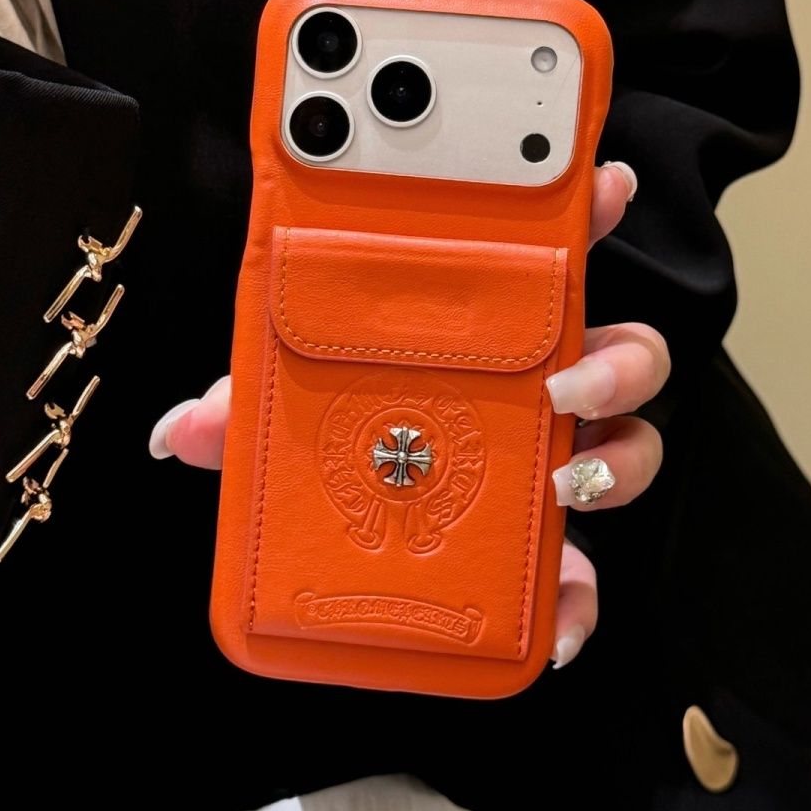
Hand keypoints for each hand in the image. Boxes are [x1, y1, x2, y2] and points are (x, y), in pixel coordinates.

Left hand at [150, 161, 668, 669]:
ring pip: (631, 448)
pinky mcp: (543, 553)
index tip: (605, 185)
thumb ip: (247, 407)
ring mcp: (549, 467)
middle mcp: (535, 394)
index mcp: (488, 339)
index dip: (586, 219)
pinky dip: (580, 601)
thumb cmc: (338, 449)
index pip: (551, 264)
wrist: (354, 566)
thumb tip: (179, 430)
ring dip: (615, 461)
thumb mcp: (288, 415)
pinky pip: (589, 573)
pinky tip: (553, 625)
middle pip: (624, 357)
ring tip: (562, 481)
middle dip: (620, 359)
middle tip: (567, 379)